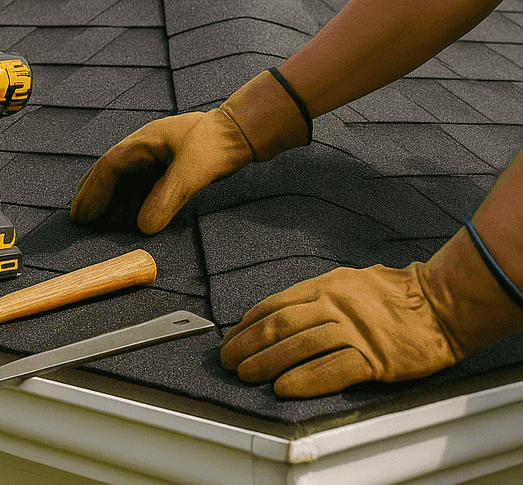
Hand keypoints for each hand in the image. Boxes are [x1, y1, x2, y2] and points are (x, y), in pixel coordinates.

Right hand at [69, 109, 252, 233]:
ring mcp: (156, 154)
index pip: (109, 168)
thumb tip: (143, 227)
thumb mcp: (192, 172)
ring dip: (111, 200)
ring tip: (99, 222)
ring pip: (126, 179)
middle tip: (78, 218)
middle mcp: (144, 147)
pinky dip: (131, 200)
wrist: (243, 130)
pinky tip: (130, 216)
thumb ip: (167, 199)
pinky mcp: (169, 163)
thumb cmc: (218, 143)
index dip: (93, 193)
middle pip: (110, 172)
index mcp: (142, 142)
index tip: (82, 215)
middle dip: (93, 195)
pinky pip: (142, 183)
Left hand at [219, 231, 522, 397]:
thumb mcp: (349, 281)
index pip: (275, 304)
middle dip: (247, 344)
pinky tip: (283, 387)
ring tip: (245, 374)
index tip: (232, 336)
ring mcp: (354, 331)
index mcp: (326, 286)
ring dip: (266, 362)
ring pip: (298, 347)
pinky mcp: (374, 358)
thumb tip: (281, 311)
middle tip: (227, 359)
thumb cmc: (396, 294)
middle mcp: (334, 306)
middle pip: (279, 325)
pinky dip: (304, 379)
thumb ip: (317, 294)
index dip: (248, 323)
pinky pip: (332, 370)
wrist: (442, 304)